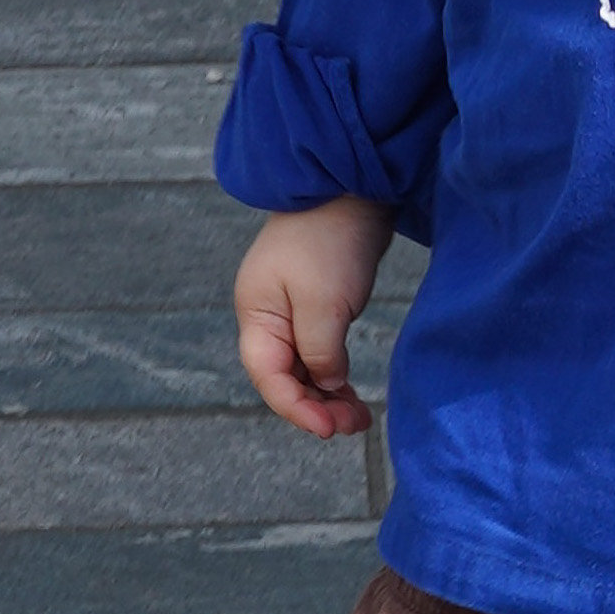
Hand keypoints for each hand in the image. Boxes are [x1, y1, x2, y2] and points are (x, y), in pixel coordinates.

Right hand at [233, 195, 392, 437]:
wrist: (351, 185)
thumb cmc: (330, 238)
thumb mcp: (325, 303)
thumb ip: (320, 351)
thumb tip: (325, 383)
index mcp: (256, 314)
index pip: (268, 376)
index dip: (296, 408)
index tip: (328, 428)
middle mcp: (267, 316)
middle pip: (283, 376)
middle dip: (314, 406)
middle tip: (352, 425)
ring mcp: (290, 309)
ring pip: (302, 367)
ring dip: (327, 395)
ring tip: (357, 417)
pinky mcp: (316, 302)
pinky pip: (318, 351)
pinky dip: (334, 374)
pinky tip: (350, 390)